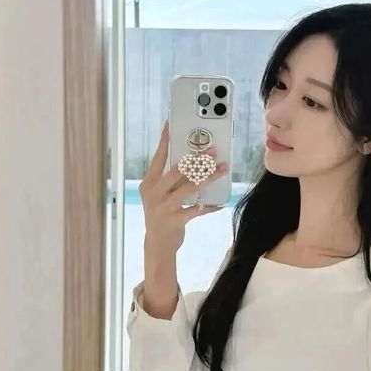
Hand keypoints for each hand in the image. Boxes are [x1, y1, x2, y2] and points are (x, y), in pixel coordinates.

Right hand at [139, 120, 227, 254]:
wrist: (157, 245)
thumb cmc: (161, 216)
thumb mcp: (158, 196)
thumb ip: (169, 181)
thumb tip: (193, 162)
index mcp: (148, 183)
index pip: (158, 157)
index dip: (165, 140)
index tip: (170, 124)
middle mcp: (154, 193)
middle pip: (178, 170)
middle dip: (197, 159)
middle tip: (213, 151)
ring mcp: (163, 207)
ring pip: (190, 186)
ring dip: (209, 176)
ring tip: (222, 169)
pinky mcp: (174, 220)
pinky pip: (197, 209)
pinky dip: (210, 206)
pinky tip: (220, 203)